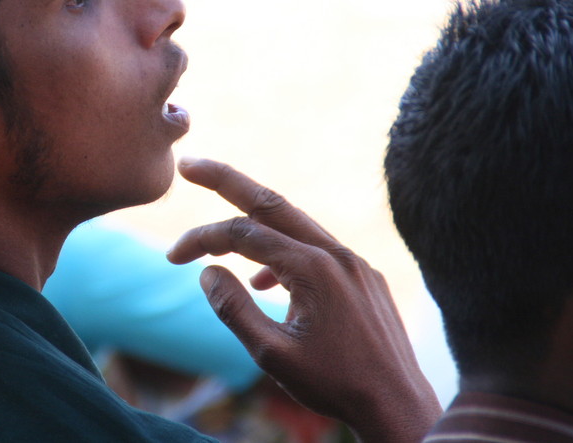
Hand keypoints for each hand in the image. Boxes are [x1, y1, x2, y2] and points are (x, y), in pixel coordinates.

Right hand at [167, 158, 441, 442]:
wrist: (399, 407)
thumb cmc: (335, 385)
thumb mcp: (272, 354)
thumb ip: (234, 309)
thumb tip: (207, 272)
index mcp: (313, 268)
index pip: (243, 234)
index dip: (202, 238)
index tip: (173, 256)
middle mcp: (337, 254)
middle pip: (270, 203)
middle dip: (226, 182)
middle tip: (190, 165)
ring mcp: (354, 264)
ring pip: (295, 227)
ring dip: (254, 228)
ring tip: (222, 242)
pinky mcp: (365, 278)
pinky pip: (316, 252)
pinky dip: (283, 256)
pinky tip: (265, 282)